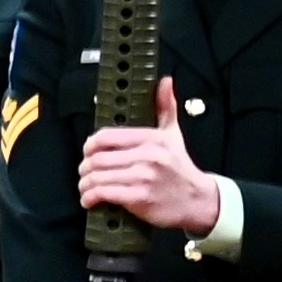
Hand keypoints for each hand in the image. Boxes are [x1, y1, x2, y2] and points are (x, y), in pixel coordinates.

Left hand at [80, 79, 219, 232]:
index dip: (90, 144)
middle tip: (84, 172)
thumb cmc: (180, 167)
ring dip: (85, 184)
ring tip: (86, 186)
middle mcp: (148, 156)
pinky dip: (90, 197)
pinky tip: (90, 200)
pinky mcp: (140, 198)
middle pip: (98, 158)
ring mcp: (144, 177)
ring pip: (98, 177)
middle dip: (84, 167)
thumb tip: (165, 81)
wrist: (197, 200)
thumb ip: (166, 107)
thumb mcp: (174, 134)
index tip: (88, 151)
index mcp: (152, 138)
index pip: (106, 136)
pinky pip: (104, 193)